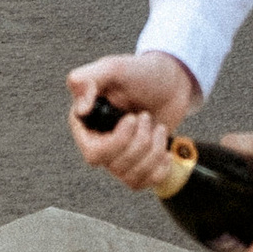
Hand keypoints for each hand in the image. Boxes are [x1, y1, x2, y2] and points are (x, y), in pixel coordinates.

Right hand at [65, 49, 201, 195]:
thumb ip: (89, 79)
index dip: (117, 141)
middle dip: (139, 142)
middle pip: (114, 166)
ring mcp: (118, 156)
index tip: (132, 118)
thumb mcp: (114, 68)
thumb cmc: (141, 73)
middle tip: (146, 117)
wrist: (171, 82)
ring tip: (157, 127)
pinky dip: (159, 168)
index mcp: (87, 123)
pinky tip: (164, 150)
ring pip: (130, 176)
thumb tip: (81, 110)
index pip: (93, 153)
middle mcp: (99, 142)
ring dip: (152, 151)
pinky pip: (143, 183)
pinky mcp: (138, 164)